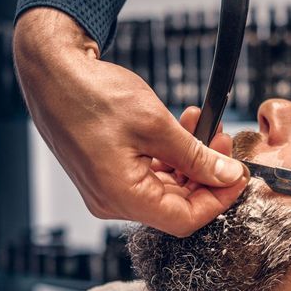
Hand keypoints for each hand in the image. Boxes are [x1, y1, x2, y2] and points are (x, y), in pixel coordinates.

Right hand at [13, 8, 248, 236]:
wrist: (51, 71)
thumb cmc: (93, 95)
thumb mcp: (156, 125)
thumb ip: (196, 156)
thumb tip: (227, 175)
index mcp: (122, 197)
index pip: (185, 219)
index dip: (219, 199)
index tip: (239, 175)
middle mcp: (111, 201)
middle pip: (176, 205)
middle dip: (206, 175)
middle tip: (223, 141)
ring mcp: (106, 189)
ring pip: (164, 189)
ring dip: (189, 162)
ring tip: (204, 126)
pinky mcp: (105, 173)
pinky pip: (147, 176)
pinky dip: (169, 157)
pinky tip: (181, 130)